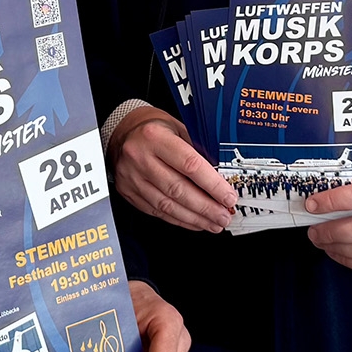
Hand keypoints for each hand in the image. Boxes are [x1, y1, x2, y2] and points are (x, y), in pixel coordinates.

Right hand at [110, 107, 235, 231]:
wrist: (123, 133)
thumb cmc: (153, 129)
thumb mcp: (178, 128)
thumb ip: (197, 150)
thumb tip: (222, 178)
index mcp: (154, 137)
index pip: (189, 165)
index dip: (212, 185)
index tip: (227, 196)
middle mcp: (140, 157)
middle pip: (178, 189)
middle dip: (206, 207)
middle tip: (223, 215)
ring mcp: (131, 177)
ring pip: (167, 205)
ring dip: (194, 218)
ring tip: (213, 222)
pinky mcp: (128, 192)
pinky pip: (156, 211)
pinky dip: (178, 219)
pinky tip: (193, 221)